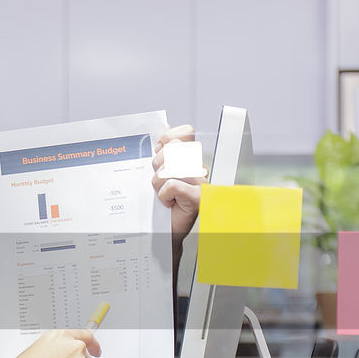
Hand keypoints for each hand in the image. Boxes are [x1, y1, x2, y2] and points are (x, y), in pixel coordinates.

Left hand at [151, 124, 204, 245]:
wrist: (163, 229)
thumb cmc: (161, 201)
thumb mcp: (158, 170)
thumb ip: (162, 150)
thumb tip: (162, 127)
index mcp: (190, 158)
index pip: (186, 133)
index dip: (169, 138)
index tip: (158, 148)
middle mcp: (198, 167)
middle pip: (174, 149)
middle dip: (158, 164)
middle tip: (159, 179)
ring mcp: (200, 182)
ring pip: (170, 169)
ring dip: (158, 183)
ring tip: (163, 193)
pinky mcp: (197, 197)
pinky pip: (172, 185)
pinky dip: (164, 195)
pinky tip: (168, 202)